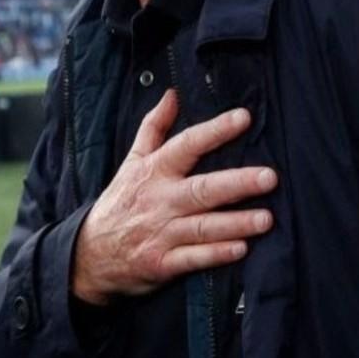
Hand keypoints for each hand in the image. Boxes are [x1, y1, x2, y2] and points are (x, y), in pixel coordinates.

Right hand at [71, 89, 277, 304]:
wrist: (89, 254)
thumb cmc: (120, 203)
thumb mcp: (132, 161)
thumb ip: (153, 127)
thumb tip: (173, 94)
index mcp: (154, 171)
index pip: (187, 145)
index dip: (215, 131)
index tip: (244, 118)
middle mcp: (160, 200)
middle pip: (202, 189)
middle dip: (237, 183)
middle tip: (269, 177)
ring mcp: (161, 233)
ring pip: (203, 226)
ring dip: (235, 223)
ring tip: (266, 218)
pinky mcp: (162, 263)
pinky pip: (193, 258)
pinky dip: (216, 254)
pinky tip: (241, 249)